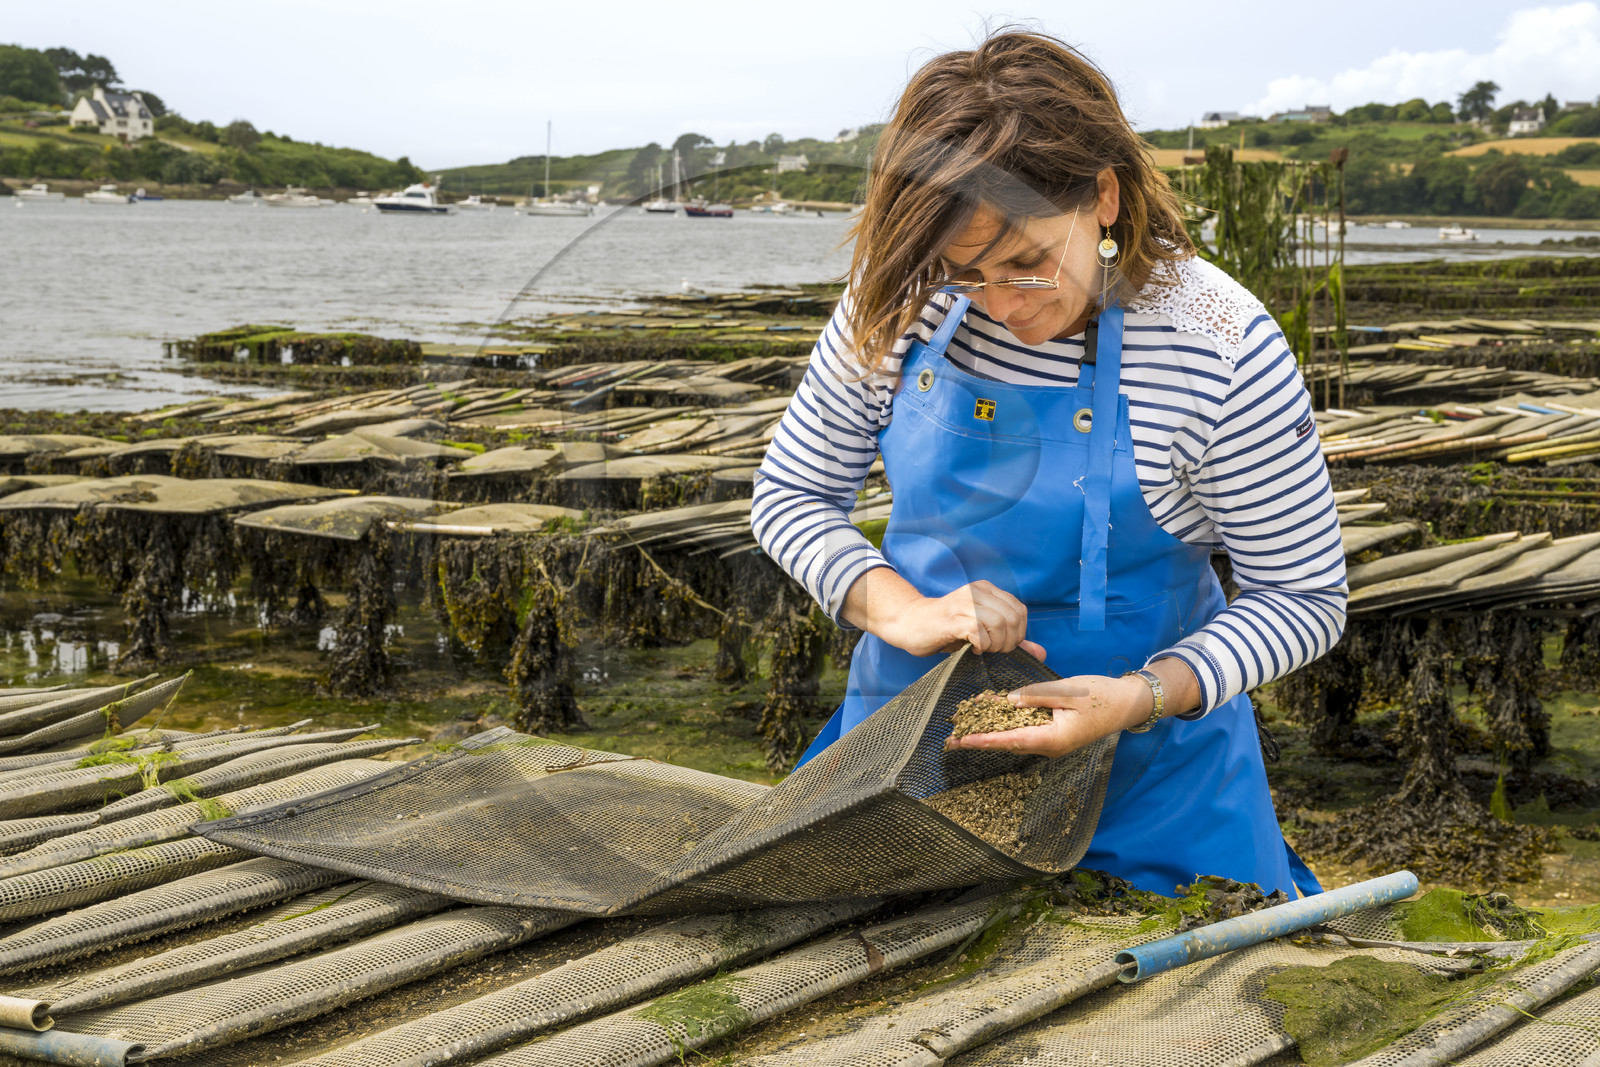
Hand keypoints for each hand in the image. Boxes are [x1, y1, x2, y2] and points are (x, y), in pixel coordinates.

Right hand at [876, 580, 1046, 659]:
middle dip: (1009, 641)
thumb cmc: (947, 629)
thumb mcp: (983, 631)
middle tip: (995, 650)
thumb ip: (1011, 640)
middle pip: (1012, 617)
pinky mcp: (952, 618)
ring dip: (996, 645)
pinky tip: (973, 648)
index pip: (1020, 610)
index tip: (1004, 645)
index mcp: (986, 589)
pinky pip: (980, 632)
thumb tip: (1041, 653)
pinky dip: (982, 646)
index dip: (1019, 633)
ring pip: (999, 624)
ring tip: (985, 649)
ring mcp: (963, 603)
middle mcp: (976, 591)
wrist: (910, 624)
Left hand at [943, 673, 1153, 757]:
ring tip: (964, 727)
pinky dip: (1006, 724)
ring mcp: (1052, 741)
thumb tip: (1008, 701)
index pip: (1010, 740)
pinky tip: (992, 715)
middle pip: (1008, 743)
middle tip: (951, 738)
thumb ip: (1036, 695)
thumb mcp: (1068, 691)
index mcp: (1052, 738)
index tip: (961, 741)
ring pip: (1014, 737)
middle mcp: (1049, 745)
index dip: (983, 740)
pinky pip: (1025, 730)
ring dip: (990, 732)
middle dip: (980, 739)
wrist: (1128, 703)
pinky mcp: (1054, 733)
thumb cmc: (1102, 696)